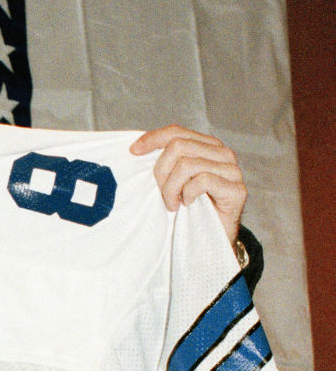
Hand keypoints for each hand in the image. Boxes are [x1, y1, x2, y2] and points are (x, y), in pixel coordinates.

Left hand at [130, 125, 246, 245]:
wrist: (212, 238)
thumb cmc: (190, 209)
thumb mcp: (174, 181)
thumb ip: (167, 162)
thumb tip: (138, 148)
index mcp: (207, 146)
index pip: (177, 131)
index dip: (153, 139)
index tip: (133, 151)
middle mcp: (222, 153)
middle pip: (178, 146)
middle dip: (161, 172)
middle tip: (161, 194)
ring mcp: (232, 170)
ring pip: (188, 165)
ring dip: (172, 189)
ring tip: (172, 204)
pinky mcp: (236, 189)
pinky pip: (202, 181)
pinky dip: (188, 194)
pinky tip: (188, 204)